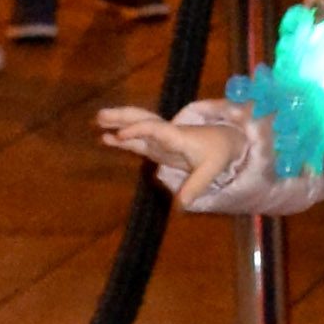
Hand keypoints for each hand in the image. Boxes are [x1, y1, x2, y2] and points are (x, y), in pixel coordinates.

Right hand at [97, 104, 245, 206]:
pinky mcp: (158, 146)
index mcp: (177, 136)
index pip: (156, 129)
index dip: (138, 130)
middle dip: (121, 117)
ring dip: (118, 123)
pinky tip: (105, 139)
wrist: (226, 142)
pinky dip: (122, 140)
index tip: (121, 135)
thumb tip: (181, 207)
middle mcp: (166, 134)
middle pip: (141, 120)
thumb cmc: (218, 153)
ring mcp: (160, 139)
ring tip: (96, 120)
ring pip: (136, 127)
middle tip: (99, 116)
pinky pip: (137, 141)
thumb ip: (194, 187)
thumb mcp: (210, 171)